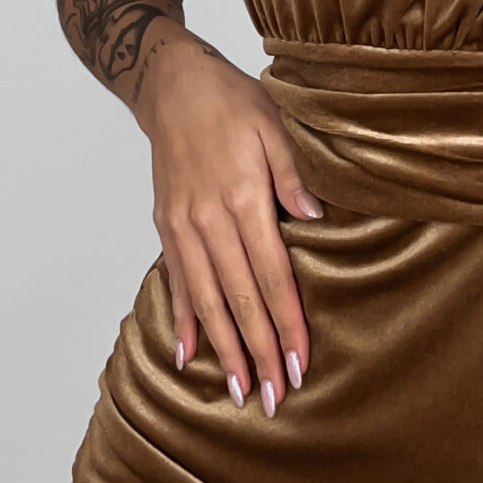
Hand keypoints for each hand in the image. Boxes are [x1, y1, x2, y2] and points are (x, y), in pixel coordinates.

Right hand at [137, 39, 326, 416]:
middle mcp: (207, 220)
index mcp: (241, 198)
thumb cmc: (232, 102)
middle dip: (258, 351)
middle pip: (237, 299)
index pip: (271, 276)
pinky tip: (189, 355)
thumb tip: (316, 220)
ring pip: (204, 300)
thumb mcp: (275, 126)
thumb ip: (293, 176)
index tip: (299, 363)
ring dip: (222, 348)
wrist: (172, 85)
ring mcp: (182, 227)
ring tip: (237, 390)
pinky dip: (182, 320)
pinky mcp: (166, 226)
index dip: (286, 323)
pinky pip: (176, 282)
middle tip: (274, 397)